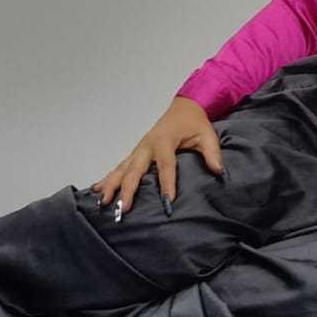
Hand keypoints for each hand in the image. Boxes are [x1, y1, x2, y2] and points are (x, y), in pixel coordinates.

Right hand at [89, 96, 227, 219]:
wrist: (183, 108)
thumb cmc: (195, 123)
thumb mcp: (207, 135)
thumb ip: (212, 153)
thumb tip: (218, 172)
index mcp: (165, 141)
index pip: (166, 166)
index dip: (167, 184)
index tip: (167, 203)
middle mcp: (147, 145)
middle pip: (135, 170)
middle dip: (128, 190)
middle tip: (124, 208)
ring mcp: (139, 149)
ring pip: (122, 169)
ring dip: (112, 186)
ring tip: (104, 203)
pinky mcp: (135, 153)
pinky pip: (119, 167)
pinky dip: (108, 178)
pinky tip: (97, 190)